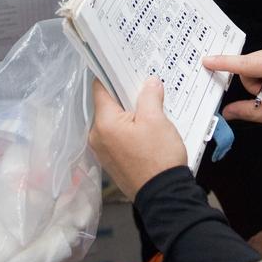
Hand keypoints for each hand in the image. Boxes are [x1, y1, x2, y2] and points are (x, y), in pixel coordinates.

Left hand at [88, 77, 186, 198]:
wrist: (164, 196)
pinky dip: (130, 128)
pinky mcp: (113, 162)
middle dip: (125, 94)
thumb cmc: (158, 157)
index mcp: (104, 123)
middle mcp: (97, 137)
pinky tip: (148, 126)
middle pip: (108, 105)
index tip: (124, 65)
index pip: (100, 88)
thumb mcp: (157, 120)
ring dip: (130, 113)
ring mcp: (104, 151)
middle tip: (144, 83)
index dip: (112, 74)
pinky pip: (119, 136)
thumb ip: (149, 96)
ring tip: (150, 104)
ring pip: (115, 121)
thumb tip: (150, 83)